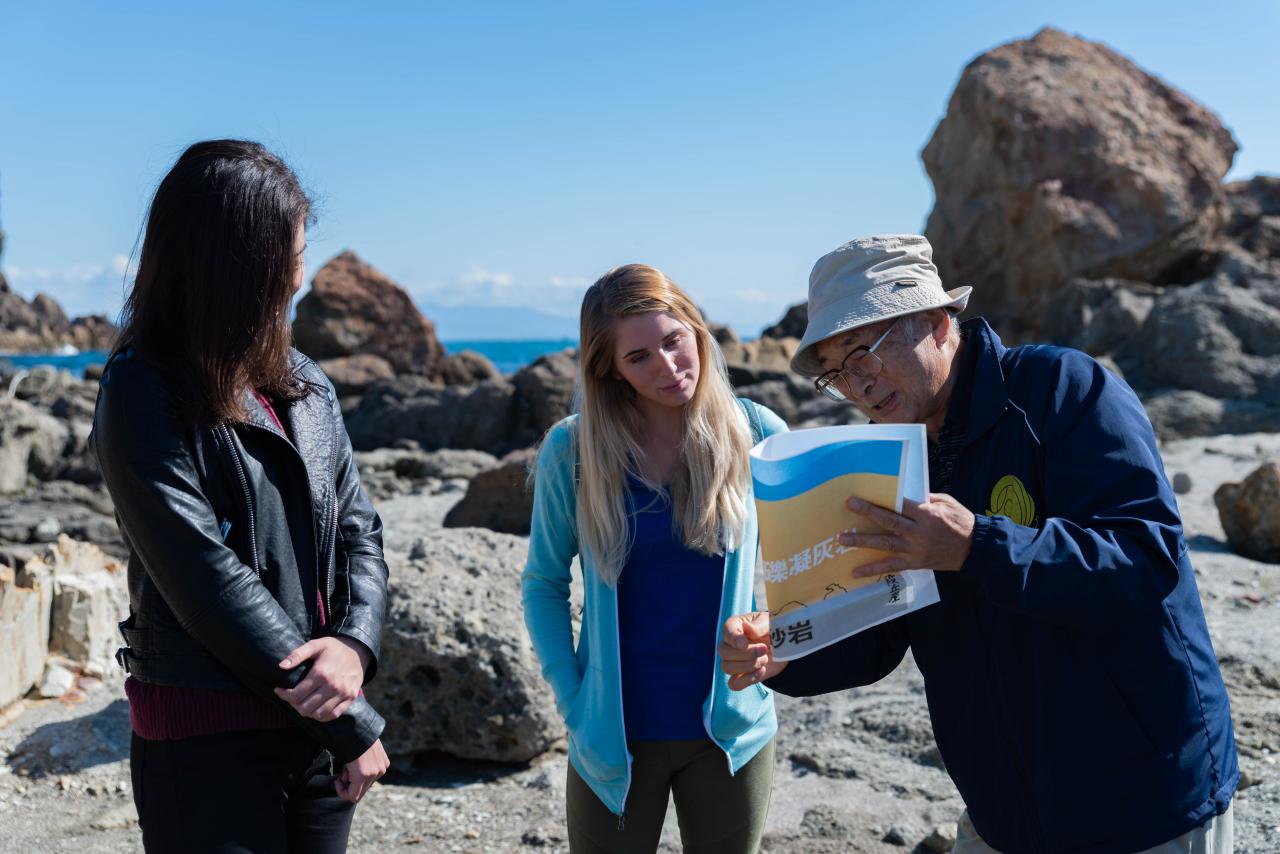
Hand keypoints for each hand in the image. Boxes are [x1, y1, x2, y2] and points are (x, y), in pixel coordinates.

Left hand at [275, 636, 371, 720]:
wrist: (358, 651)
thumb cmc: (334, 648)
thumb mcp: (316, 645)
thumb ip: (297, 654)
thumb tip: (281, 666)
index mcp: (321, 673)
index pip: (297, 694)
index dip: (284, 695)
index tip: (279, 690)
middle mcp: (332, 686)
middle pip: (306, 707)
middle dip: (293, 704)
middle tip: (291, 697)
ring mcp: (342, 693)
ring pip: (318, 714)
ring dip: (306, 712)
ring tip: (302, 703)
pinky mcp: (350, 698)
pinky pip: (333, 715)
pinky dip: (322, 716)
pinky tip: (315, 709)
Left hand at [336, 738, 388, 802]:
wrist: (358, 727)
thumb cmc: (345, 744)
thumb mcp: (343, 764)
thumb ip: (347, 779)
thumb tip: (349, 786)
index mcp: (362, 775)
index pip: (353, 798)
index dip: (342, 792)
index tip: (337, 781)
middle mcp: (375, 773)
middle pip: (361, 792)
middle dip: (350, 785)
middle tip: (344, 772)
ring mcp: (382, 768)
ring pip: (368, 784)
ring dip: (359, 778)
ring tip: (353, 765)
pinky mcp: (385, 762)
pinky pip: (375, 774)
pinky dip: (367, 772)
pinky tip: (362, 762)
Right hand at [718, 611, 788, 690]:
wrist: (783, 647)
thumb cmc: (773, 631)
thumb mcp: (771, 623)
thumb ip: (759, 625)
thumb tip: (748, 628)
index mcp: (736, 626)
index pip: (727, 631)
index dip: (734, 638)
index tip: (745, 643)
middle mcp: (730, 643)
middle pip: (724, 652)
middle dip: (746, 654)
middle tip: (764, 650)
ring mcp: (733, 661)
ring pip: (727, 668)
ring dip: (748, 665)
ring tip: (765, 659)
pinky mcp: (740, 676)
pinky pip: (734, 684)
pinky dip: (748, 680)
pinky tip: (761, 671)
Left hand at [842, 493, 975, 576]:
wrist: (975, 549)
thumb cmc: (961, 522)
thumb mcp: (946, 503)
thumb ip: (925, 499)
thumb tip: (905, 496)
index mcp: (927, 515)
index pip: (899, 505)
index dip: (880, 500)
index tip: (862, 496)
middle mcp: (919, 533)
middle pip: (890, 522)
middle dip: (868, 514)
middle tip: (849, 508)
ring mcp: (915, 550)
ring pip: (885, 545)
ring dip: (863, 542)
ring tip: (843, 540)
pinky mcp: (914, 563)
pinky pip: (891, 567)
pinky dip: (873, 570)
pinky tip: (856, 572)